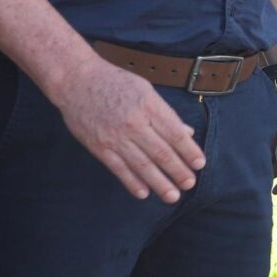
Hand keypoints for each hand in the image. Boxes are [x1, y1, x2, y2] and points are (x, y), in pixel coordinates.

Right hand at [52, 57, 205, 200]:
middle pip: (162, 153)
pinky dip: (132, 182)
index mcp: (149, 106)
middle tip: (190, 184)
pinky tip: (144, 193)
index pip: (176, 134)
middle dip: (178, 171)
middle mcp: (134, 123)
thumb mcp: (146, 90)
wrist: (76, 80)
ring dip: (160, 183)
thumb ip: (166, 113)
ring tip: (172, 196)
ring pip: (143, 165)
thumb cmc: (115, 82)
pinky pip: (119, 168)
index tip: (200, 165)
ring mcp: (115, 136)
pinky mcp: (99, 146)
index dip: (190, 152)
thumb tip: (187, 133)